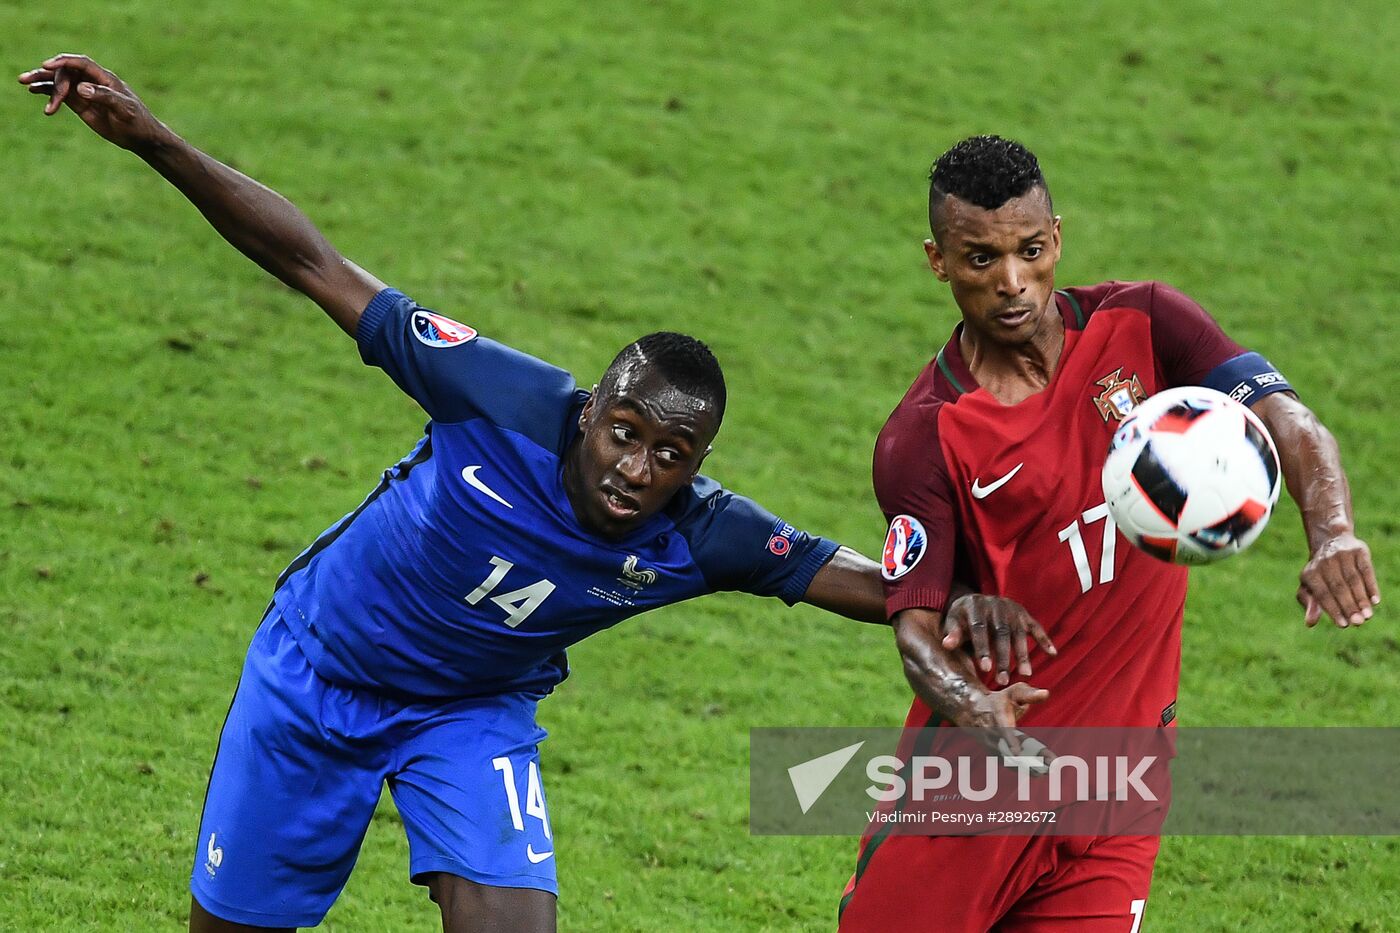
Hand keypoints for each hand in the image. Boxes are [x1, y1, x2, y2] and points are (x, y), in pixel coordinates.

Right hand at [18, 54, 163, 150]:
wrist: (141, 137)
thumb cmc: (137, 122)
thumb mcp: (124, 109)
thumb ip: (104, 97)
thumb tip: (81, 88)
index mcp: (105, 78)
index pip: (80, 63)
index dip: (63, 62)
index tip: (46, 65)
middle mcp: (92, 81)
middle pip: (66, 72)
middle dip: (51, 79)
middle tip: (40, 92)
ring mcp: (85, 91)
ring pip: (60, 81)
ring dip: (42, 80)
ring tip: (25, 83)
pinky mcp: (80, 103)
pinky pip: (61, 93)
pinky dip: (47, 91)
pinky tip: (34, 91)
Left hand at [942, 593, 1056, 685]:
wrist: (975, 599)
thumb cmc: (962, 616)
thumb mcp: (953, 620)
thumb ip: (952, 633)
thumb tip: (947, 645)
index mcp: (975, 606)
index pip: (979, 630)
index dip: (982, 649)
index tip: (984, 669)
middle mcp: (996, 606)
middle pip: (1001, 634)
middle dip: (1003, 658)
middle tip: (1003, 681)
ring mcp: (1012, 609)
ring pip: (1018, 634)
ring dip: (1022, 655)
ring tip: (1025, 675)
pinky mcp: (1023, 613)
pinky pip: (1036, 627)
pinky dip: (1045, 639)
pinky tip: (1052, 653)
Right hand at [949, 683, 1052, 762]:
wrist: (972, 710)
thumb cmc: (999, 701)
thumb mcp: (1013, 692)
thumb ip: (1030, 694)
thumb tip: (1046, 694)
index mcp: (998, 717)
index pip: (1003, 730)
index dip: (1010, 741)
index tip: (1017, 752)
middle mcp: (991, 734)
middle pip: (1009, 749)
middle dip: (1027, 759)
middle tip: (1048, 766)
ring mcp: (991, 745)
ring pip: (1008, 759)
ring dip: (1027, 767)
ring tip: (1046, 771)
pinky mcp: (993, 753)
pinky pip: (1008, 763)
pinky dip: (1022, 769)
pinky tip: (1037, 772)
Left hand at [1298, 531, 1379, 627]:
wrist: (1331, 542)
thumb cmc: (1320, 573)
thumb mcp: (1309, 586)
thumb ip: (1310, 604)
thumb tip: (1309, 623)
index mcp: (1309, 573)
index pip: (1322, 594)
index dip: (1333, 610)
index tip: (1344, 625)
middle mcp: (1324, 562)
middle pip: (1339, 588)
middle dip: (1349, 606)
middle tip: (1358, 622)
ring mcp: (1341, 554)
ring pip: (1353, 580)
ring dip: (1361, 599)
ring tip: (1368, 615)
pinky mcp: (1358, 550)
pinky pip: (1366, 570)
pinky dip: (1371, 586)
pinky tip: (1375, 601)